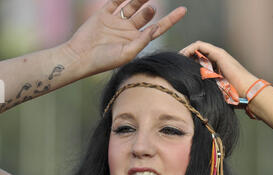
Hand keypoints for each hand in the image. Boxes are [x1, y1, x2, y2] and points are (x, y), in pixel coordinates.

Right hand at [66, 0, 186, 75]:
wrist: (80, 57)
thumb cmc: (103, 61)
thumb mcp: (126, 54)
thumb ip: (141, 41)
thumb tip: (155, 28)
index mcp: (136, 42)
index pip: (157, 28)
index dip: (171, 19)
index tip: (183, 10)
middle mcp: (128, 31)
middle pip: (146, 14)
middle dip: (151, 9)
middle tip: (152, 6)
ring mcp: (116, 22)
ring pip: (133, 4)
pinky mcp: (104, 14)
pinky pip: (116, 1)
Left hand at [180, 40, 257, 96]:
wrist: (248, 92)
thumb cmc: (234, 97)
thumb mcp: (215, 93)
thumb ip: (206, 90)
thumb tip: (192, 99)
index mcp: (216, 68)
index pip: (199, 60)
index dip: (188, 63)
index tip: (178, 70)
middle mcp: (218, 59)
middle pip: (197, 53)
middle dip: (185, 57)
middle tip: (175, 64)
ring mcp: (219, 55)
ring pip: (198, 47)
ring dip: (186, 51)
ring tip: (177, 58)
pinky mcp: (219, 54)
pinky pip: (200, 46)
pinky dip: (190, 49)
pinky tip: (183, 56)